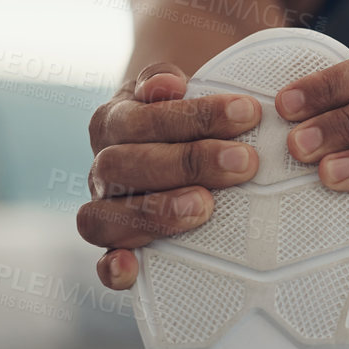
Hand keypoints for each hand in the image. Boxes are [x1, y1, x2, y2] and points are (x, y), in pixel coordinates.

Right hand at [77, 63, 263, 289]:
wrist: (176, 144)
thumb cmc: (189, 118)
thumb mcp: (182, 88)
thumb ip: (166, 80)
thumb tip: (167, 85)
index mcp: (115, 120)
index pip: (141, 118)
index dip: (193, 116)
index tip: (247, 113)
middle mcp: (103, 165)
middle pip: (124, 165)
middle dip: (187, 162)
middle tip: (243, 163)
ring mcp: (104, 208)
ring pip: (103, 215)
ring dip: (155, 212)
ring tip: (205, 206)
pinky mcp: (116, 247)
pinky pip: (101, 263)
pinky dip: (111, 268)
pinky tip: (132, 268)